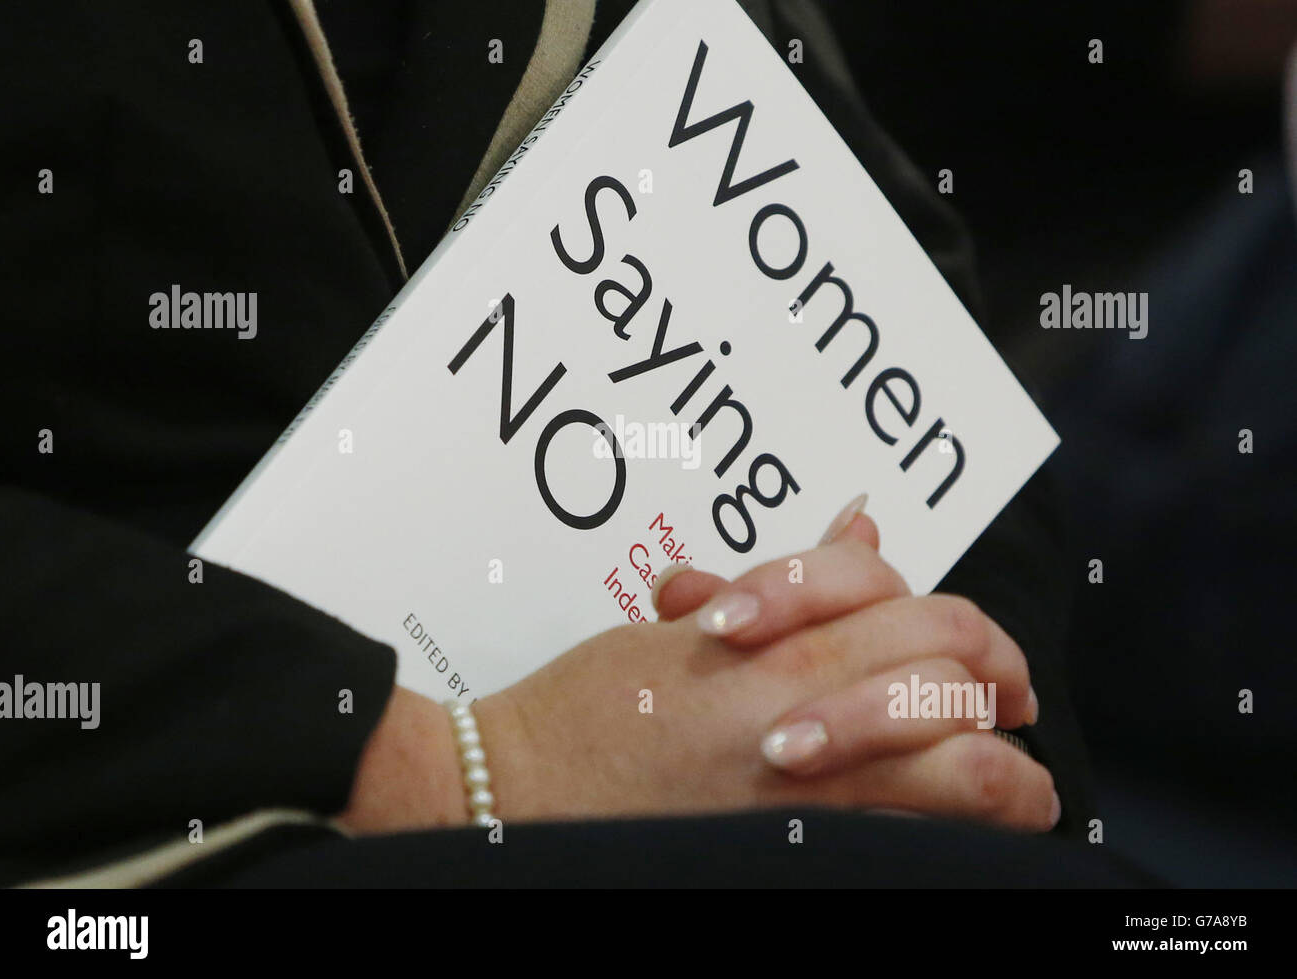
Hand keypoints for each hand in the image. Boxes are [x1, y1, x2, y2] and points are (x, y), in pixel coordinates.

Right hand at [474, 494, 1056, 830]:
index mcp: (773, 642)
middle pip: (951, 668)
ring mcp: (809, 787)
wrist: (519, 791)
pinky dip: (965, 831)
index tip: (976, 651)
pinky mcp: (799, 847)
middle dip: (1001, 676)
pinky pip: (919, 840)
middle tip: (1011, 696)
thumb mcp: (687, 629)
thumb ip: (790, 586)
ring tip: (1021, 778)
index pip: (906, 602)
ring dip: (1012, 771)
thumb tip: (862, 528)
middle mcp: (801, 705)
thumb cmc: (589, 709)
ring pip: (966, 766)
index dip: (957, 622)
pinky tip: (978, 828)